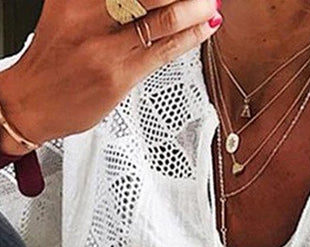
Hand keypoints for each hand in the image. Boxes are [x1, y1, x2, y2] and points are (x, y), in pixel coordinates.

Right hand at [0, 0, 221, 146]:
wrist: (31, 103)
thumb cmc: (53, 59)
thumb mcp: (67, 12)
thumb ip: (102, 0)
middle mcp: (88, 16)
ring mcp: (105, 48)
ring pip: (161, 19)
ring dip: (194, 8)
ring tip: (209, 3)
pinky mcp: (119, 76)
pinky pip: (163, 52)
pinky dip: (190, 37)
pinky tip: (204, 27)